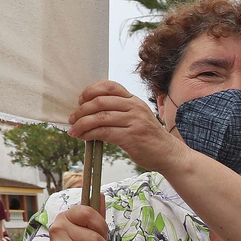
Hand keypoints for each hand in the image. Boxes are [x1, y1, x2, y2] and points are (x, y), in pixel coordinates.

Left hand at [68, 80, 186, 173]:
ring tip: (73, 130)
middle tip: (72, 118)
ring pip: (100, 117)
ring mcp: (134, 122)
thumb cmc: (147, 136)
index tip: (81, 100)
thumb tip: (88, 109)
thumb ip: (118, 110)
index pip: (109, 86)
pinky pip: (104, 132)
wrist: (168, 154)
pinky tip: (83, 137)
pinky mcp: (131, 137)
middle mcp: (134, 107)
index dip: (91, 90)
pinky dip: (89, 134)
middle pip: (100, 102)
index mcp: (133, 100)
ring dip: (82, 124)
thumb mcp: (136, 116)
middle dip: (81, 110)